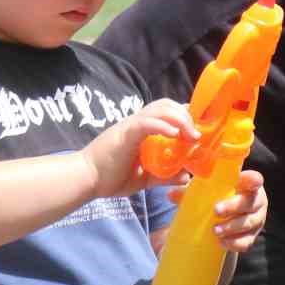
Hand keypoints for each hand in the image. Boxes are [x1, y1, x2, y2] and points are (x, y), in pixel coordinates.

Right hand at [81, 100, 197, 199]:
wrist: (86, 180)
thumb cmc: (111, 178)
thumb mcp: (144, 178)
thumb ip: (164, 175)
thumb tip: (185, 176)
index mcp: (142, 130)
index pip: (167, 111)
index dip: (185, 116)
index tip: (198, 130)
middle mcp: (138, 122)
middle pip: (167, 104)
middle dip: (186, 116)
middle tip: (196, 136)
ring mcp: (131, 125)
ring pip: (161, 108)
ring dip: (180, 119)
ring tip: (190, 136)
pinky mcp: (126, 132)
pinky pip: (147, 122)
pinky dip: (163, 125)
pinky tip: (174, 134)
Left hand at [168, 170, 266, 252]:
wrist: (225, 220)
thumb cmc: (216, 198)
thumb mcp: (205, 192)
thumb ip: (190, 192)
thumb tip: (170, 194)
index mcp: (247, 185)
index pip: (254, 179)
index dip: (252, 180)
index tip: (243, 181)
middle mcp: (256, 201)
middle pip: (250, 203)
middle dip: (233, 206)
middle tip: (216, 211)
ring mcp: (256, 220)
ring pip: (249, 223)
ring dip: (232, 227)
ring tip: (215, 231)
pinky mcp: (252, 237)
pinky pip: (247, 241)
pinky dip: (234, 243)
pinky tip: (222, 243)